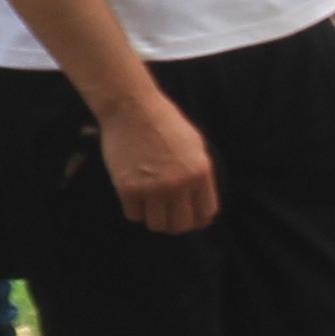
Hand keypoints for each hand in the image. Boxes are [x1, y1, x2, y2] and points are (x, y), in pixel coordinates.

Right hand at [99, 92, 218, 233]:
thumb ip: (198, 175)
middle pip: (181, 226)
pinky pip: (133, 216)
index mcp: (200, 173)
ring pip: (157, 225)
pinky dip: (134, 210)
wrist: (132, 109)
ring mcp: (153, 188)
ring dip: (154, 218)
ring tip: (150, 205)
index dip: (198, 219)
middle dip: (175, 224)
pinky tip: (134, 195)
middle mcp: (180, 184)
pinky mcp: (128, 188)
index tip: (189, 216)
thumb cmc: (165, 124)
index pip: (206, 214)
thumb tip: (200, 205)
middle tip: (167, 215)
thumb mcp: (195, 147)